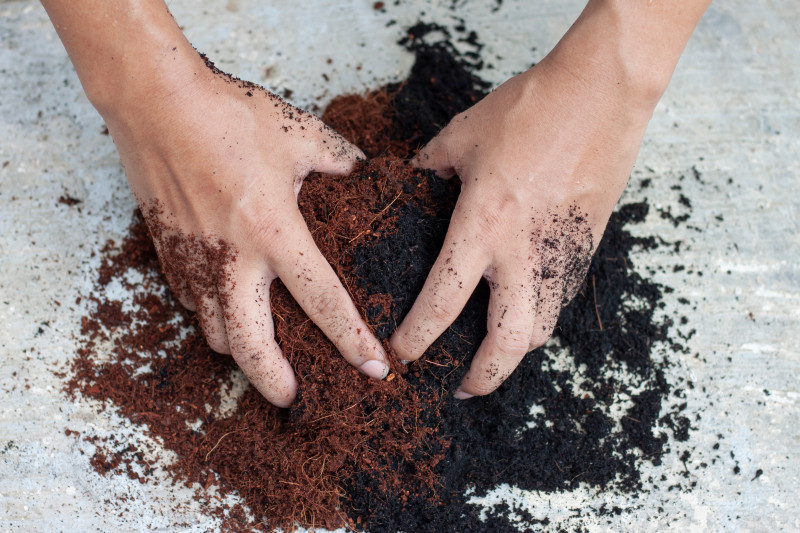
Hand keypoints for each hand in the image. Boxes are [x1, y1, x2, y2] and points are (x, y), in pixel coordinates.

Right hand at [108, 54, 392, 406]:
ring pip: (213, 333)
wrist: (154, 102)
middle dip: (274, 381)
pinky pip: (191, 304)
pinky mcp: (168, 254)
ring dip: (240, 353)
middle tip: (292, 396)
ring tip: (262, 357)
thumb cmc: (227, 116)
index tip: (373, 368)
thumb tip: (364, 173)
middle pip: (251, 345)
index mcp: (275, 231)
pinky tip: (228, 310)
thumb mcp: (300, 134)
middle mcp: (233, 258)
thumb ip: (341, 161)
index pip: (323, 301)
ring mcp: (195, 261)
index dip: (351, 340)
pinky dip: (212, 318)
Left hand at [388, 0, 708, 397]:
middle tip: (464, 388)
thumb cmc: (530, 108)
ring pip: (544, 328)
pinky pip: (562, 296)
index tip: (403, 355)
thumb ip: (428, 166)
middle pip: (508, 342)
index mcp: (482, 225)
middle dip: (484, 377)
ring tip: (495, 356)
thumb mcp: (462, 135)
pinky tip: (525, 308)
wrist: (601, 93)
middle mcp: (523, 251)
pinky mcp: (588, 246)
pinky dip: (542, 314)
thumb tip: (410, 182)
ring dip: (517, 352)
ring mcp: (561, 253)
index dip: (418, 338)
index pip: (441, 302)